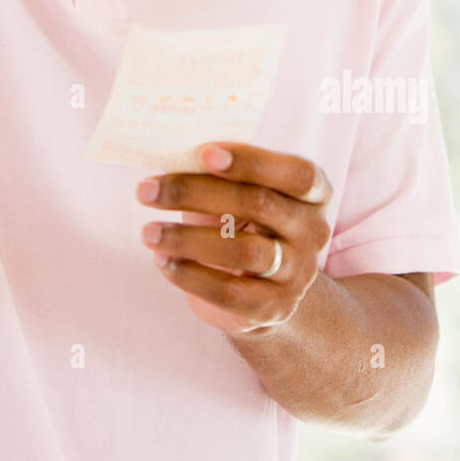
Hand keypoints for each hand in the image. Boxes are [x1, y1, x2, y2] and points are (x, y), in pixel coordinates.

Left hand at [136, 143, 332, 335]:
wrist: (261, 285)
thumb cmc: (240, 218)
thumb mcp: (238, 189)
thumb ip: (220, 170)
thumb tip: (171, 152)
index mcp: (313, 192)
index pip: (295, 173)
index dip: (251, 161)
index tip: (203, 154)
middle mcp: (313, 231)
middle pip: (258, 204)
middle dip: (195, 193)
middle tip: (146, 190)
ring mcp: (298, 273)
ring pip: (244, 251)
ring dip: (188, 239)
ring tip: (148, 232)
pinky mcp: (275, 308)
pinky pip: (231, 293)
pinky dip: (191, 276)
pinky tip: (162, 261)